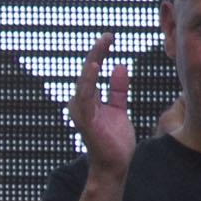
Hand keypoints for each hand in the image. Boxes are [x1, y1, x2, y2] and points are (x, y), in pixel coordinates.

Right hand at [68, 35, 134, 178]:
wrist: (114, 165)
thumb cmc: (114, 141)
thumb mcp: (118, 109)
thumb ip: (117, 89)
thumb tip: (119, 67)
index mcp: (88, 100)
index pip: (92, 72)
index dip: (100, 53)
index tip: (109, 37)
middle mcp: (81, 104)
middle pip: (87, 72)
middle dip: (97, 52)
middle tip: (108, 35)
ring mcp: (82, 111)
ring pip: (85, 81)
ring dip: (93, 61)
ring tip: (102, 44)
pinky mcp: (86, 119)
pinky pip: (86, 96)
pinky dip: (89, 81)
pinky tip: (95, 67)